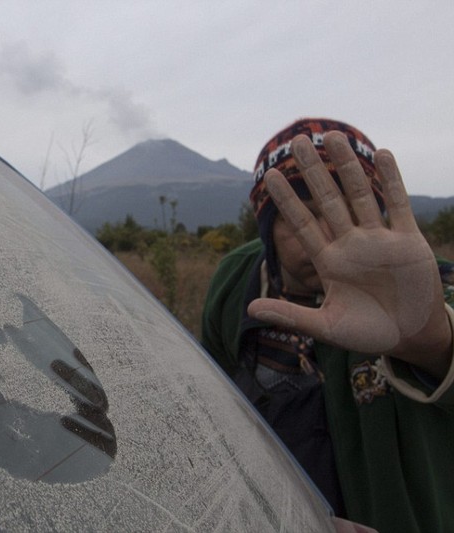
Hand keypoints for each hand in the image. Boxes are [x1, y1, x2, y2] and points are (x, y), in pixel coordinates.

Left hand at [247, 132, 452, 379]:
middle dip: (313, 171)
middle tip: (297, 141)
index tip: (271, 176)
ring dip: (347, 166)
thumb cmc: (368, 333)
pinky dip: (392, 180)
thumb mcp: (326, 327)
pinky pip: (397, 204)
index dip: (288, 201)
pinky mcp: (407, 241)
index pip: (303, 224)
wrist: (411, 338)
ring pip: (360, 194)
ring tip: (332, 135)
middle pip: (327, 200)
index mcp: (329, 262)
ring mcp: (378, 240)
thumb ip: (291, 316)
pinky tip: (382, 154)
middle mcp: (350, 244)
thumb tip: (249, 309)